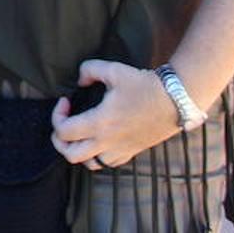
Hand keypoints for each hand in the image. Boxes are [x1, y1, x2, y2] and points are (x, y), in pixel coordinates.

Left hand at [50, 59, 178, 170]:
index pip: (63, 131)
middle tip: (65, 123)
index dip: (56, 115)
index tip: (66, 101)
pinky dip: (97, 156)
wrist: (176, 100)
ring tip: (80, 134)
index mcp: (100, 122)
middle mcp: (107, 141)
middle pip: (70, 155)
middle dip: (60, 140)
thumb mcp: (113, 69)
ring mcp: (121, 149)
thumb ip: (88, 70)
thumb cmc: (145, 85)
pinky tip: (99, 139)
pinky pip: (108, 163)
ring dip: (79, 151)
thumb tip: (80, 81)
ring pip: (89, 164)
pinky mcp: (132, 151)